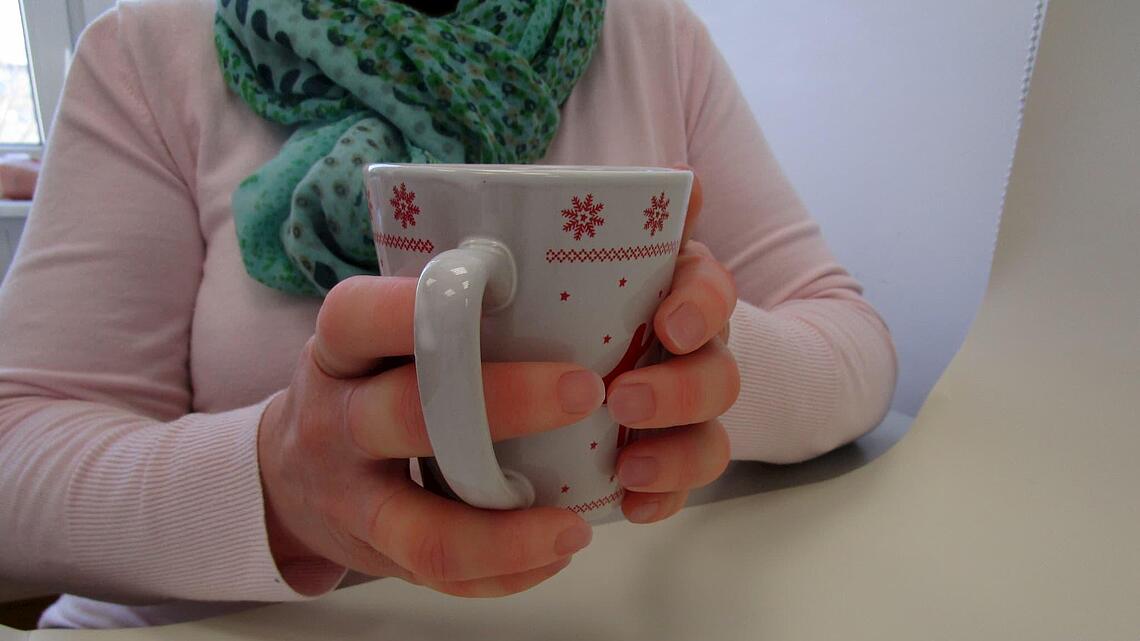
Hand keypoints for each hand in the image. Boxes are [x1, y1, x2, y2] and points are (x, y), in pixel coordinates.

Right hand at [259, 276, 603, 596]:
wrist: (284, 480)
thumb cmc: (358, 390)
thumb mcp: (365, 344)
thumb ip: (429, 322)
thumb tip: (553, 290)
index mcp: (338, 354)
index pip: (362, 318)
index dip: (420, 306)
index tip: (498, 288)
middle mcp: (336, 424)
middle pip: (410, 415)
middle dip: (503, 404)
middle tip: (584, 391)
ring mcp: (352, 500)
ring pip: (427, 531)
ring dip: (509, 536)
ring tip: (575, 528)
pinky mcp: (375, 555)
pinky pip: (443, 578)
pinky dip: (505, 574)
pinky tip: (554, 553)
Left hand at [607, 174, 738, 522]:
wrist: (563, 353)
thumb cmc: (577, 292)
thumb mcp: (593, 253)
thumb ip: (628, 222)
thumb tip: (687, 184)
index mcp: (677, 292)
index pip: (712, 289)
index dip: (702, 307)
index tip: (671, 325)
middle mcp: (692, 351)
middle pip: (718, 374)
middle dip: (681, 391)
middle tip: (624, 401)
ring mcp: (681, 411)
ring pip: (710, 437)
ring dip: (678, 454)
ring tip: (630, 468)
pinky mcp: (660, 459)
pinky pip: (678, 489)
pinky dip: (662, 501)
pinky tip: (632, 509)